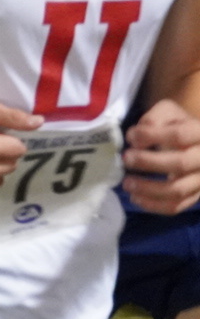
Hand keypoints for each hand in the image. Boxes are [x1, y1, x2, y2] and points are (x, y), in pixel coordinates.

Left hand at [122, 99, 199, 214]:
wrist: (194, 140)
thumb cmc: (176, 124)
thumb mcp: (167, 112)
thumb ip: (153, 119)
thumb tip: (136, 138)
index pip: (179, 135)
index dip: (153, 136)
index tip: (132, 137)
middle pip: (179, 164)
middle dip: (148, 162)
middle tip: (126, 159)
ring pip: (178, 190)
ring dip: (148, 188)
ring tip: (127, 183)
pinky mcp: (195, 196)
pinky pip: (177, 206)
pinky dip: (154, 205)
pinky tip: (136, 198)